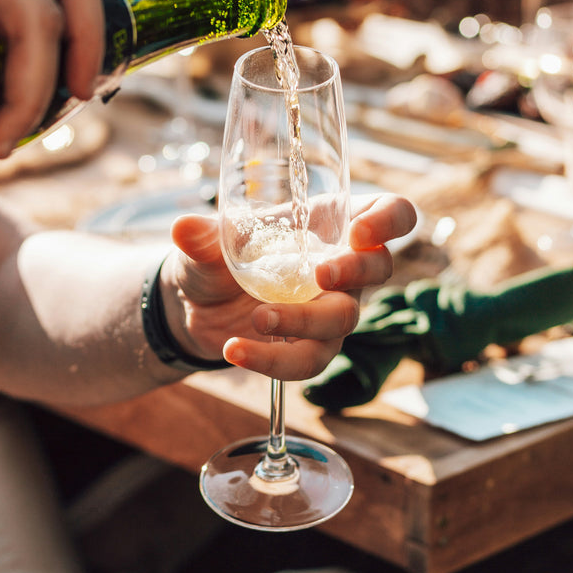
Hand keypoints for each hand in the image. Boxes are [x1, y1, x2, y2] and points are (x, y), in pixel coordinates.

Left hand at [163, 193, 416, 380]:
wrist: (199, 305)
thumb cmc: (217, 258)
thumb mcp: (206, 243)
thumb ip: (202, 236)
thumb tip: (183, 228)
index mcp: (329, 224)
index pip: (388, 212)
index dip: (389, 219)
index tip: (361, 230)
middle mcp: (340, 266)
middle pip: (378, 267)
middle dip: (355, 272)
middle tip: (319, 276)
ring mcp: (329, 309)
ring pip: (343, 319)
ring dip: (305, 321)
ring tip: (259, 318)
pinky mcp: (310, 346)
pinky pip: (309, 359)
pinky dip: (273, 359)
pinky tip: (237, 350)